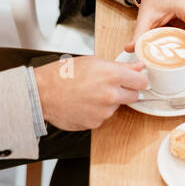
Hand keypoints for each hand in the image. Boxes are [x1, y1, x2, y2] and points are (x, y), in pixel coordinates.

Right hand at [32, 55, 148, 130]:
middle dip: (126, 92)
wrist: (42, 93)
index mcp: (112, 75)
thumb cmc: (62, 74)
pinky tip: (84, 103)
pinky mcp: (95, 123)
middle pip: (134, 96)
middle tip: (110, 86)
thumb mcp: (93, 62)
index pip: (142, 82)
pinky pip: (104, 117)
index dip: (138, 80)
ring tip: (90, 94)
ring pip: (117, 107)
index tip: (135, 80)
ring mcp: (104, 111)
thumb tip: (138, 67)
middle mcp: (111, 95)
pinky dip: (98, 111)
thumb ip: (119, 66)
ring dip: (110, 102)